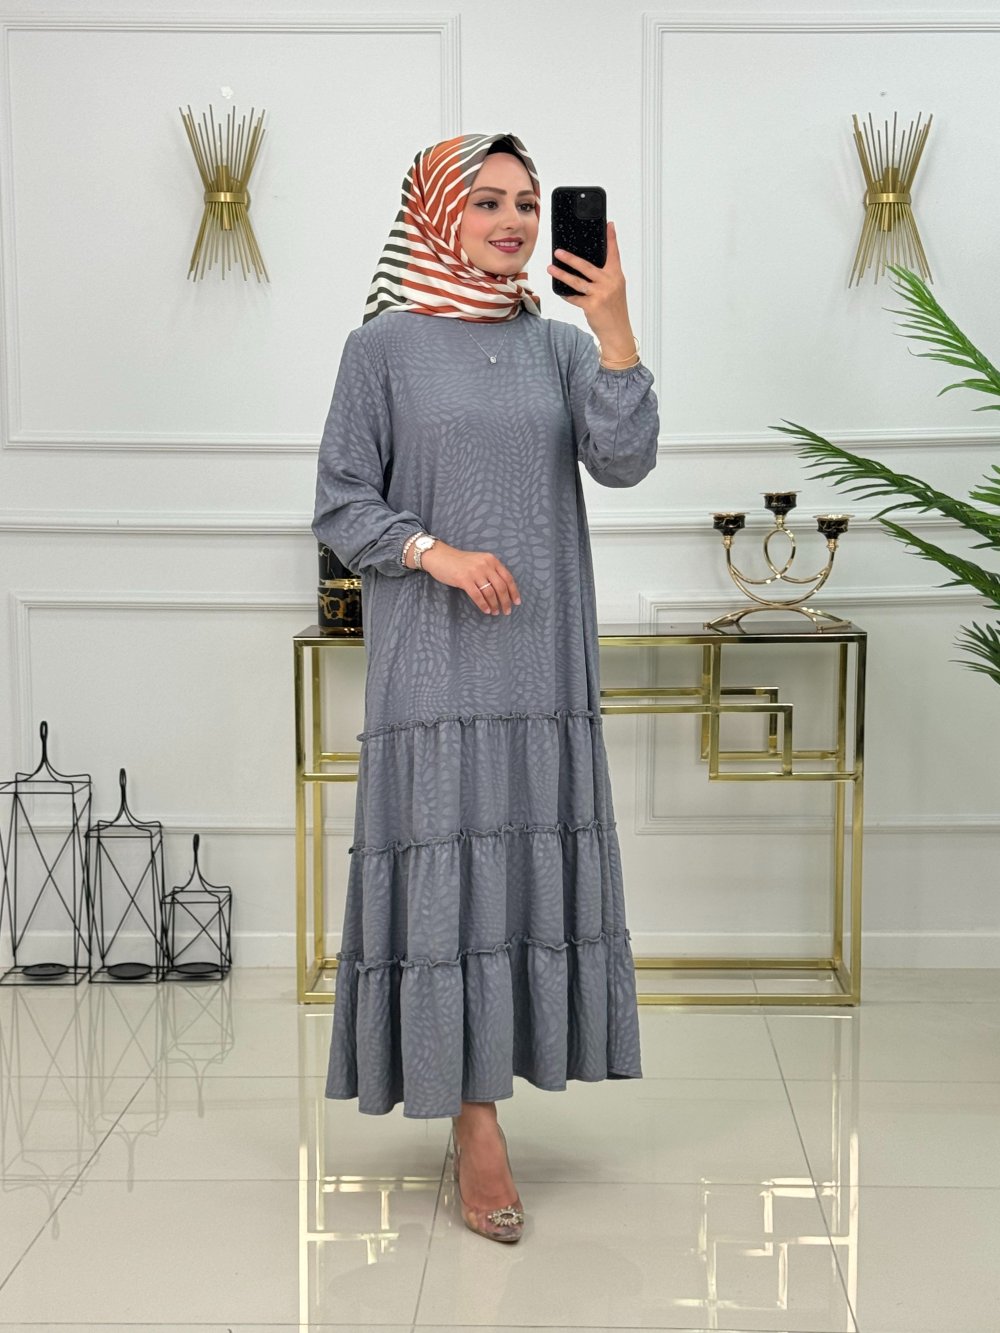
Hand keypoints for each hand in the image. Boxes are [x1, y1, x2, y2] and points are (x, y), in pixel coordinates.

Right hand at [420, 541, 520, 615]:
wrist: (440, 557)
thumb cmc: (460, 562)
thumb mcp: (479, 561)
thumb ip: (491, 571)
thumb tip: (503, 590)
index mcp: (492, 560)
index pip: (508, 578)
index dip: (514, 592)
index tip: (516, 602)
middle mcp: (485, 565)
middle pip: (501, 587)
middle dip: (506, 601)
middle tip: (507, 611)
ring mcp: (474, 572)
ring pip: (490, 593)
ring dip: (495, 605)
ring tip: (496, 612)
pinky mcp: (464, 579)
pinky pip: (477, 596)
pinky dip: (483, 605)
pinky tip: (486, 610)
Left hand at [546, 220, 632, 352]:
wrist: (617, 332)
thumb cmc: (614, 310)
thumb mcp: (615, 290)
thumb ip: (605, 277)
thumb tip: (585, 267)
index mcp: (616, 276)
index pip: (614, 254)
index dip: (611, 239)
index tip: (609, 225)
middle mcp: (609, 283)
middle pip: (587, 266)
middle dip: (571, 258)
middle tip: (558, 251)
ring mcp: (600, 294)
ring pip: (577, 281)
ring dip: (562, 274)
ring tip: (550, 268)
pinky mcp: (591, 306)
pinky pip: (574, 297)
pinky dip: (566, 294)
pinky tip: (559, 290)